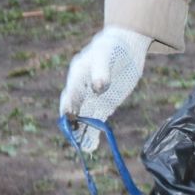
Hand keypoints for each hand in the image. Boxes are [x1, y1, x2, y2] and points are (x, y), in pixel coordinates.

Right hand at [58, 26, 150, 150]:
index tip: (70, 117)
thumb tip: (98, 88)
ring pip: (83, 118)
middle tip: (75, 137)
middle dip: (72, 124)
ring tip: (83, 148)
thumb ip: (102, 70)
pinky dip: (92, 133)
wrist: (125, 46)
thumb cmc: (112, 47)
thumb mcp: (106, 54)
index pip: (70, 93)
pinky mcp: (104, 104)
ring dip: (81, 133)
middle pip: (72, 109)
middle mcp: (81, 89)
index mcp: (77, 75)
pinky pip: (95, 120)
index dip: (68, 105)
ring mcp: (92, 98)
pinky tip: (91, 146)